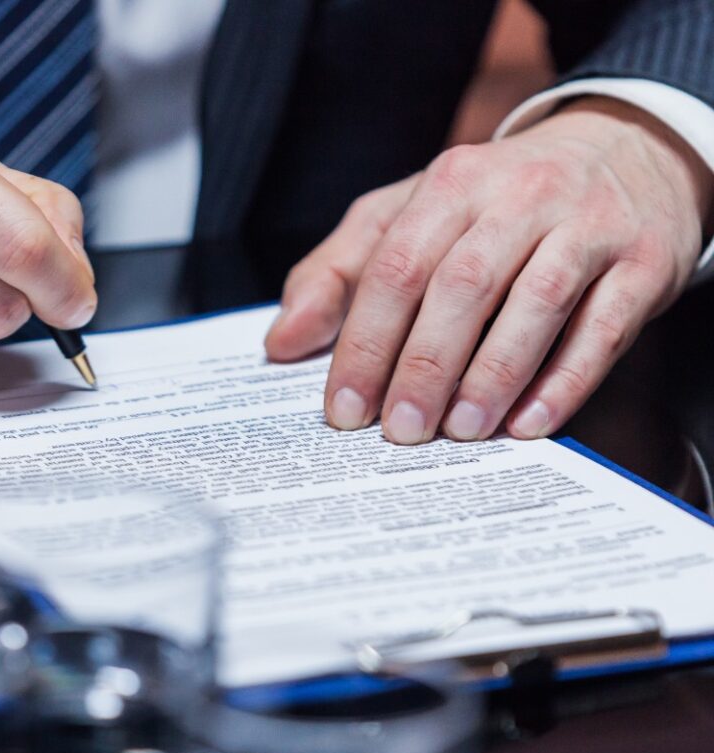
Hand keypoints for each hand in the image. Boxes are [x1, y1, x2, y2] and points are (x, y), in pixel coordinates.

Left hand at [266, 97, 713, 442]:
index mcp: (450, 185)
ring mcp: (587, 226)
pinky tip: (529, 423)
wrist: (623, 150)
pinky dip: (565, 380)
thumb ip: (339, 273)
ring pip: (537, 302)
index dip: (365, 344)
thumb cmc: (495, 202)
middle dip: (423, 367)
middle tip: (400, 431)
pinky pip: (604, 327)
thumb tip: (280, 343)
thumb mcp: (408, 216)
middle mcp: (520, 196)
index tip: (345, 410)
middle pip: (461, 286)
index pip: (395, 269)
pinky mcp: (642, 262)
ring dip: (492, 376)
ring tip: (460, 432)